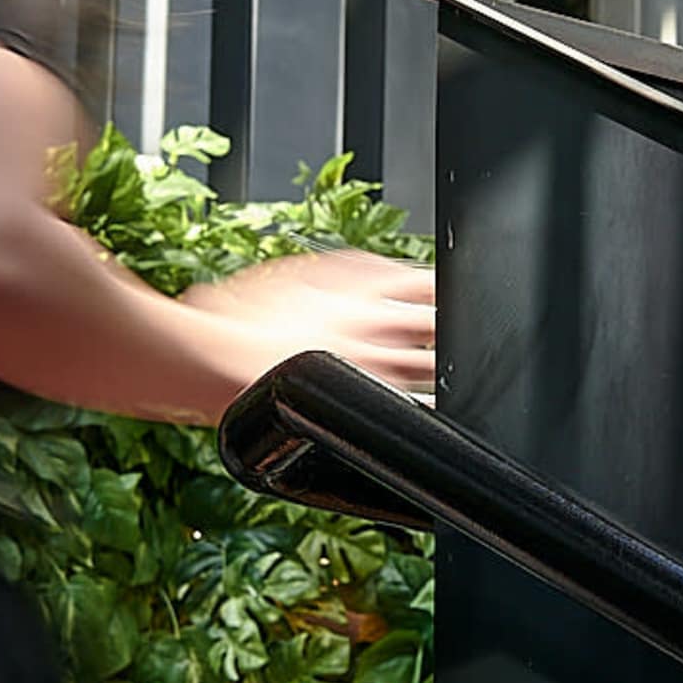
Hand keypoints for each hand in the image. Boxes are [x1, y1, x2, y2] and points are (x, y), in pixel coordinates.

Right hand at [181, 247, 436, 415]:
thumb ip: (331, 270)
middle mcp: (375, 325)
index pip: (426, 281)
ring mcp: (375, 365)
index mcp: (359, 288)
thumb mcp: (285, 273)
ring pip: (436, 368)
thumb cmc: (236, 318)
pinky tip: (436, 413)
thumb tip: (354, 268)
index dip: (447, 287)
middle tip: (465, 336)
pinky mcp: (365, 402)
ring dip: (449, 372)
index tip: (458, 291)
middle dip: (456, 330)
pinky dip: (430, 410)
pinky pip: (417, 407)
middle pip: (442, 325)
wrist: (218, 361)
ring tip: (454, 376)